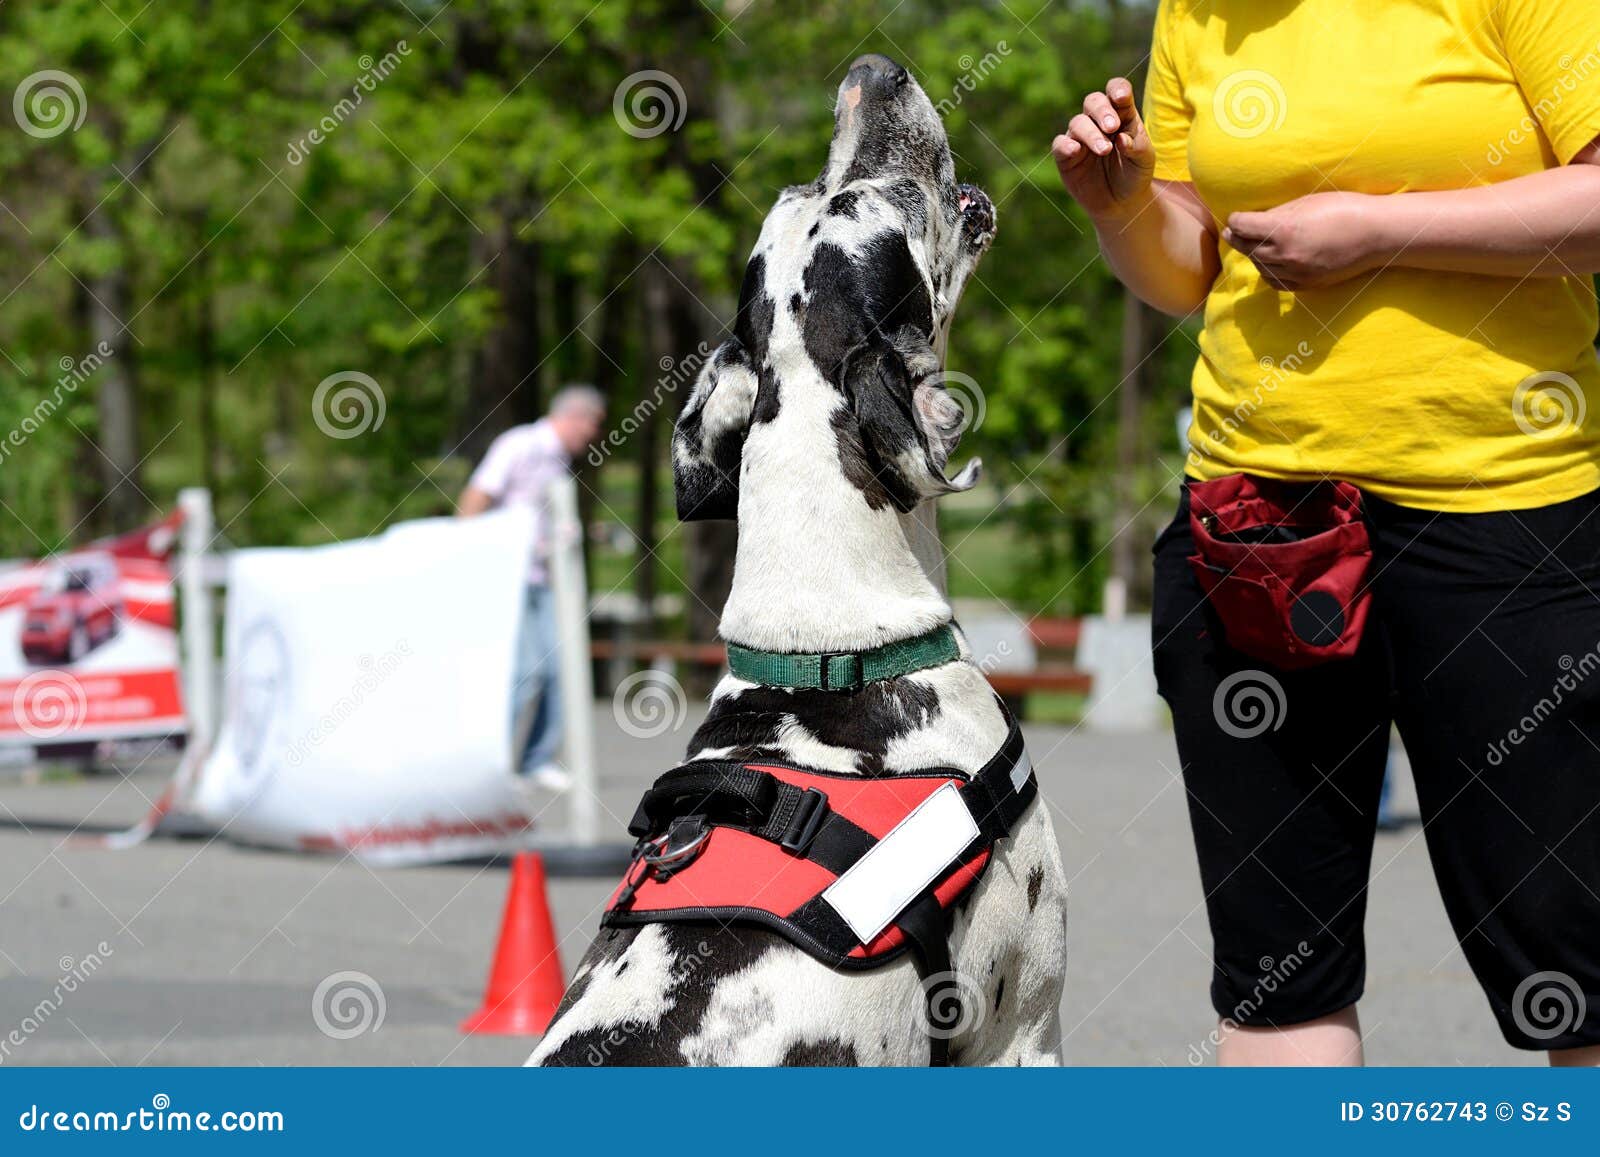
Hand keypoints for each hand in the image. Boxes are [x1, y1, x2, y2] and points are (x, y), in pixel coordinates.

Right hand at [1052, 78, 1155, 221]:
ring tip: (1105, 149)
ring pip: (1078, 123)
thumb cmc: (1135, 175)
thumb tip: (1121, 137)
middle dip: (1102, 111)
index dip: (1117, 89)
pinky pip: (1060, 144)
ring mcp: (1080, 138)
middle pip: (1093, 101)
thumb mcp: (1144, 160)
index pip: (1116, 91)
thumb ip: (1136, 146)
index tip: (1121, 98)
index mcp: (1122, 115)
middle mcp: (1098, 122)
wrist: (1122, 204)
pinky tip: (1076, 150)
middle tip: (1112, 127)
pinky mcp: (1066, 157)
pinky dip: (1066, 145)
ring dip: (1090, 133)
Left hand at [1223, 192, 1389, 290]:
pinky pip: (1276, 282)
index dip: (1236, 220)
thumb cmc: (1343, 208)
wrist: (1376, 234)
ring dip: (1253, 255)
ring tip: (1253, 244)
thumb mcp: (1306, 202)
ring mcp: (1296, 272)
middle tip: (1231, 232)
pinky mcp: (1306, 284)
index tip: (1234, 218)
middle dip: (1238, 238)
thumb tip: (1254, 220)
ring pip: (1260, 266)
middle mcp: (1286, 254)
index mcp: (1284, 230)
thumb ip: (1277, 214)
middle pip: (1248, 248)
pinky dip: (1267, 272)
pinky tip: (1267, 263)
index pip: (1243, 226)